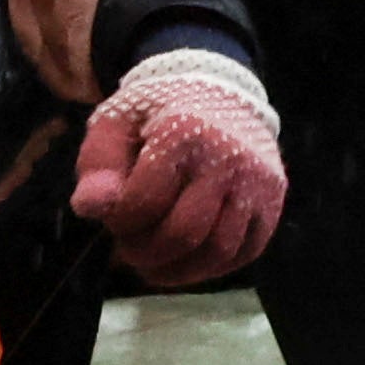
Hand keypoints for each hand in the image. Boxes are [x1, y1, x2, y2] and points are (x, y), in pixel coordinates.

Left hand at [0, 0, 163, 101]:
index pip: (21, 28)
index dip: (40, 63)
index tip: (61, 86)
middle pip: (33, 43)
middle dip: (54, 79)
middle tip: (80, 105)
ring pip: (55, 43)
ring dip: (72, 79)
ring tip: (95, 101)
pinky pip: (78, 30)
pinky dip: (86, 61)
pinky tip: (99, 81)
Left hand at [73, 49, 286, 286]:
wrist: (217, 93)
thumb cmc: (156, 114)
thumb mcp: (115, 125)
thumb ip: (98, 165)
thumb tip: (91, 208)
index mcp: (184, 133)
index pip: (144, 204)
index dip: (120, 223)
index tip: (113, 219)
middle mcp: (229, 158)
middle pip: (184, 234)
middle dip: (146, 253)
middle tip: (128, 248)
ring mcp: (257, 183)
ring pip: (218, 252)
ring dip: (178, 271)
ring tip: (152, 264)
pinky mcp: (273, 202)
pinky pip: (244, 253)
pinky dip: (211, 269)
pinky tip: (186, 261)